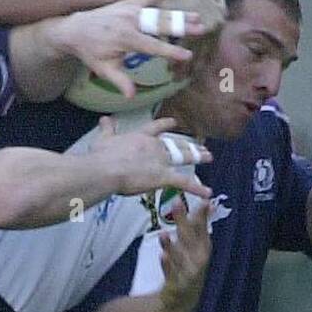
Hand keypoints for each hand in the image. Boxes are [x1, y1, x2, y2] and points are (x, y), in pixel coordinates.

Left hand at [56, 0, 221, 99]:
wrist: (75, 29)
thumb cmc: (91, 52)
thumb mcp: (104, 69)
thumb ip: (120, 81)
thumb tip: (131, 95)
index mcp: (126, 38)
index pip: (153, 46)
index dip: (171, 51)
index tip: (187, 55)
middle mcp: (130, 21)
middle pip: (161, 24)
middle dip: (181, 27)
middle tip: (201, 28)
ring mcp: (130, 9)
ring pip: (158, 12)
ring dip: (178, 13)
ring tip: (196, 16)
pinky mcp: (128, 3)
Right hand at [93, 115, 211, 197]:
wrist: (105, 169)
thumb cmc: (102, 156)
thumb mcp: (103, 140)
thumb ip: (107, 130)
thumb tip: (105, 119)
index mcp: (140, 137)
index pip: (156, 128)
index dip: (166, 125)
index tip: (174, 122)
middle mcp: (154, 147)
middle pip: (175, 144)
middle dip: (188, 144)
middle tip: (199, 145)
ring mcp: (161, 161)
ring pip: (183, 158)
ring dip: (197, 157)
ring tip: (209, 157)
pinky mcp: (163, 177)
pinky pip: (184, 183)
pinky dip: (197, 188)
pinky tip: (208, 192)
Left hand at [160, 197, 210, 311]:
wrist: (184, 300)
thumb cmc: (189, 267)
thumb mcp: (195, 246)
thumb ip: (199, 225)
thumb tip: (207, 202)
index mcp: (203, 248)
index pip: (203, 228)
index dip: (202, 214)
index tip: (203, 200)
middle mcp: (199, 260)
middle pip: (190, 239)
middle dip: (184, 221)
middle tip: (176, 203)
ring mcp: (189, 273)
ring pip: (181, 257)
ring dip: (172, 245)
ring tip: (164, 233)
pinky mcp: (178, 285)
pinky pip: (172, 274)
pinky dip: (167, 265)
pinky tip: (162, 256)